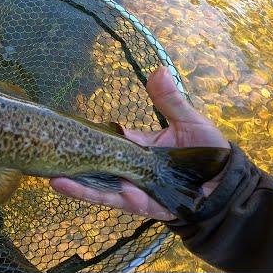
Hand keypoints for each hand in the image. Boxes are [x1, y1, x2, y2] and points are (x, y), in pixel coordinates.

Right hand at [50, 66, 230, 220]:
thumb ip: (169, 100)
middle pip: (95, 162)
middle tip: (46, 148)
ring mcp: (129, 186)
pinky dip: (86, 193)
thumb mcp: (188, 121)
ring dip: (72, 179)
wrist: (226, 187)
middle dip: (72, 158)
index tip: (66, 125)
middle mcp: (127, 167)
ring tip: (48, 173)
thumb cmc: (208, 153)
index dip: (88, 133)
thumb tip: (158, 69)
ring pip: (95, 183)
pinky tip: (64, 185)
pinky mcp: (135, 203)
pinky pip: (108, 198)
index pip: (107, 138)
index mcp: (136, 146)